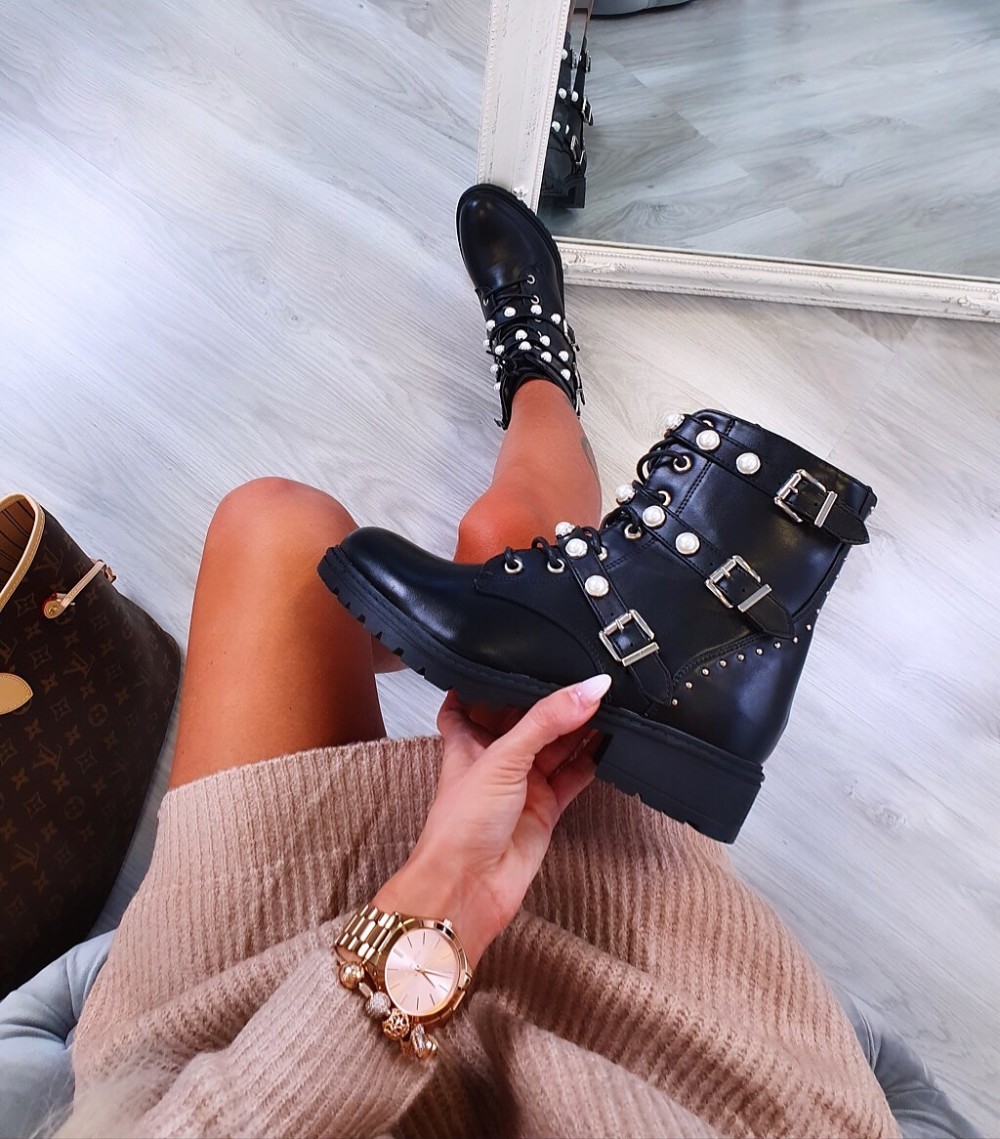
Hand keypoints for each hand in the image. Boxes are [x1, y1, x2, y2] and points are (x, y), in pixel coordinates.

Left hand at [372, 674, 610, 968]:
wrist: (467, 886)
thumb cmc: (458, 827)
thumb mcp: (502, 757)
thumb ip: (547, 720)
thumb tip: (587, 689)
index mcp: (469, 741)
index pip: (475, 700)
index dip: (492, 681)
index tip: (516, 657)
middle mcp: (496, 761)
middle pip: (529, 721)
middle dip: (554, 702)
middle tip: (585, 676)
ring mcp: (522, 785)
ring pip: (556, 746)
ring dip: (579, 727)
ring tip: (607, 700)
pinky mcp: (545, 809)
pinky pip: (573, 776)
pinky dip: (591, 760)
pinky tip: (609, 742)